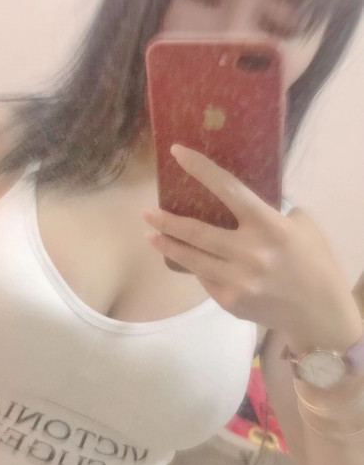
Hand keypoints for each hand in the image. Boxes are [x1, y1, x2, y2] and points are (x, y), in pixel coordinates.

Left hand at [143, 143, 361, 350]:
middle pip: (196, 231)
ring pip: (191, 259)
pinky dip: (196, 267)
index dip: (200, 169)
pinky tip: (189, 259)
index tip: (178, 152)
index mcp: (270, 226)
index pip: (228, 189)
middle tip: (147, 212)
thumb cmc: (312, 261)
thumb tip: (236, 196)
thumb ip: (270, 209)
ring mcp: (237, 280)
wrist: (318, 312)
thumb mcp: (300, 225)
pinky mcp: (229, 300)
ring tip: (151, 235)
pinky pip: (204, 278)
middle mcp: (250, 253)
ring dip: (168, 245)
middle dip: (166, 221)